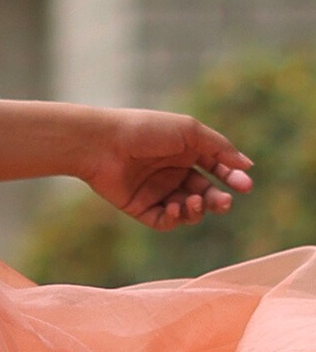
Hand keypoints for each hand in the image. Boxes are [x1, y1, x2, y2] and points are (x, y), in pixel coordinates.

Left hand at [78, 107, 252, 230]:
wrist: (105, 144)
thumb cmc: (148, 130)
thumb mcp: (190, 132)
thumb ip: (219, 148)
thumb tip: (247, 165)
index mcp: (186, 151)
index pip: (216, 168)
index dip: (232, 177)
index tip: (245, 185)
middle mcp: (173, 172)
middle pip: (204, 193)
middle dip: (217, 200)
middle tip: (225, 203)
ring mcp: (158, 192)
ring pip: (187, 210)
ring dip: (197, 210)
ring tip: (194, 202)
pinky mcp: (141, 209)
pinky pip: (165, 221)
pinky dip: (176, 218)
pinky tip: (177, 207)